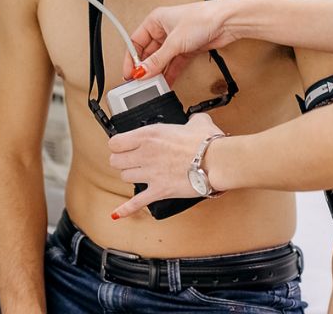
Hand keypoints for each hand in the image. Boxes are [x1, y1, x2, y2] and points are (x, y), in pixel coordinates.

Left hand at [107, 113, 224, 218]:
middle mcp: (145, 154)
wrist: (217, 161)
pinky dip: (126, 208)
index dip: (119, 144)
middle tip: (131, 160)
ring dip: (131, 176)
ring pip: (125, 178)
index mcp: (149, 135)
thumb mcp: (198, 122)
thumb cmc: (208, 143)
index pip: (115, 142)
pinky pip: (136, 202)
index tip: (125, 145)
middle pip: (116, 161)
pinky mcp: (159, 190)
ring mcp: (151, 174)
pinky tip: (118, 213)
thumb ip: (192, 120)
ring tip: (140, 173)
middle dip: (122, 160)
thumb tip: (196, 122)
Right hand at [123, 0, 238, 83]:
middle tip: (140, 83)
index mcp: (155, 20)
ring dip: (158, 72)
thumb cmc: (202, 18)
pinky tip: (166, 83)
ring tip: (153, 85)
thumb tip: (142, 71)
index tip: (129, 74)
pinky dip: (170, 73)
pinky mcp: (187, 49)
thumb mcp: (174, 42)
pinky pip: (174, 64)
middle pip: (148, 53)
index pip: (136, 41)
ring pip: (161, 60)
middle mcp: (164, 29)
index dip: (132, 59)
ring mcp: (176, 40)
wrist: (227, 22)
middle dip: (145, 68)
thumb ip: (157, 60)